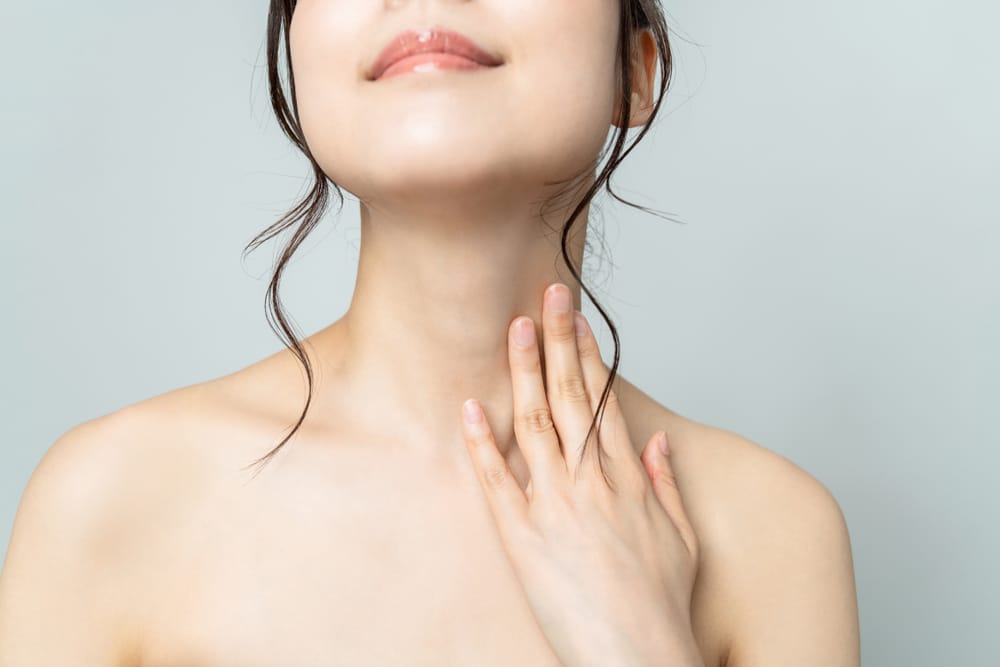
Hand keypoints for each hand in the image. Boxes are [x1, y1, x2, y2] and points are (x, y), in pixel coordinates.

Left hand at [459, 283, 701, 666]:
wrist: (641, 656)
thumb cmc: (662, 605)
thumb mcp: (680, 539)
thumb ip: (665, 484)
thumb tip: (655, 444)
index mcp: (629, 479)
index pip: (604, 400)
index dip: (587, 355)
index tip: (576, 319)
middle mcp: (593, 482)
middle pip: (570, 397)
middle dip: (558, 340)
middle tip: (548, 294)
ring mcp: (556, 506)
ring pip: (535, 424)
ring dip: (522, 372)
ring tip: (514, 329)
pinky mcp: (523, 537)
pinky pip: (497, 480)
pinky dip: (482, 442)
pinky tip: (471, 407)